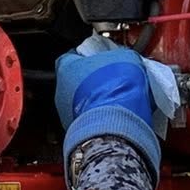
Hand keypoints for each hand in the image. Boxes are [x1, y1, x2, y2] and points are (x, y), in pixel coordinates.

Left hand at [55, 43, 159, 169]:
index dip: (93, 56)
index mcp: (66, 67)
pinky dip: (103, 118)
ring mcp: (67, 115)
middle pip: (79, 79)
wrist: (115, 129)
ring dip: (101, 100)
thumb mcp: (127, 59)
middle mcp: (61, 91)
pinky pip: (91, 120)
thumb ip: (122, 55)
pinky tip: (120, 117)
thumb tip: (127, 60)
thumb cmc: (115, 91)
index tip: (107, 58)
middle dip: (97, 80)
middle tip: (117, 79)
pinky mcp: (78, 133)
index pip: (74, 55)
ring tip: (122, 100)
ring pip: (85, 102)